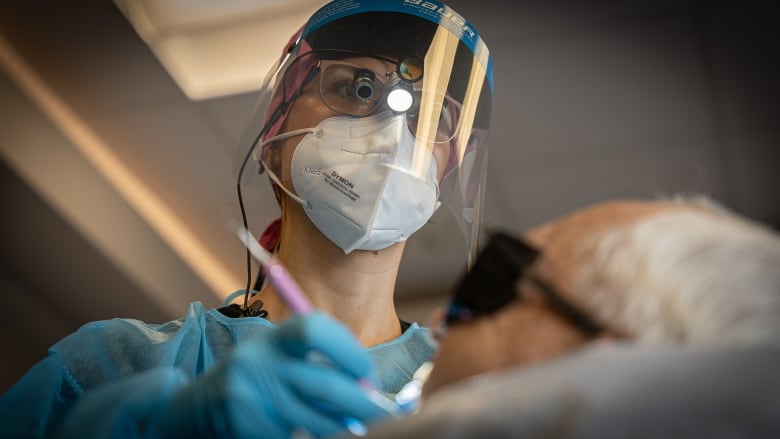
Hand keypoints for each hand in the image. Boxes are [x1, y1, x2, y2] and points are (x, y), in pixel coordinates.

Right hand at [153, 312, 389, 437]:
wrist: (196, 408)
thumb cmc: (256, 375)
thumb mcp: (279, 354)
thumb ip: (318, 361)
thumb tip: (368, 385)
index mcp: (272, 338)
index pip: (314, 329)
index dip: (348, 349)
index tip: (366, 369)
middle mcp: (259, 365)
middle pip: (326, 385)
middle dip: (362, 402)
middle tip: (380, 410)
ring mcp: (252, 401)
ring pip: (319, 422)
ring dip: (342, 425)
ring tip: (350, 423)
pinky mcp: (249, 429)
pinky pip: (299, 438)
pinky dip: (315, 437)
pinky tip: (312, 431)